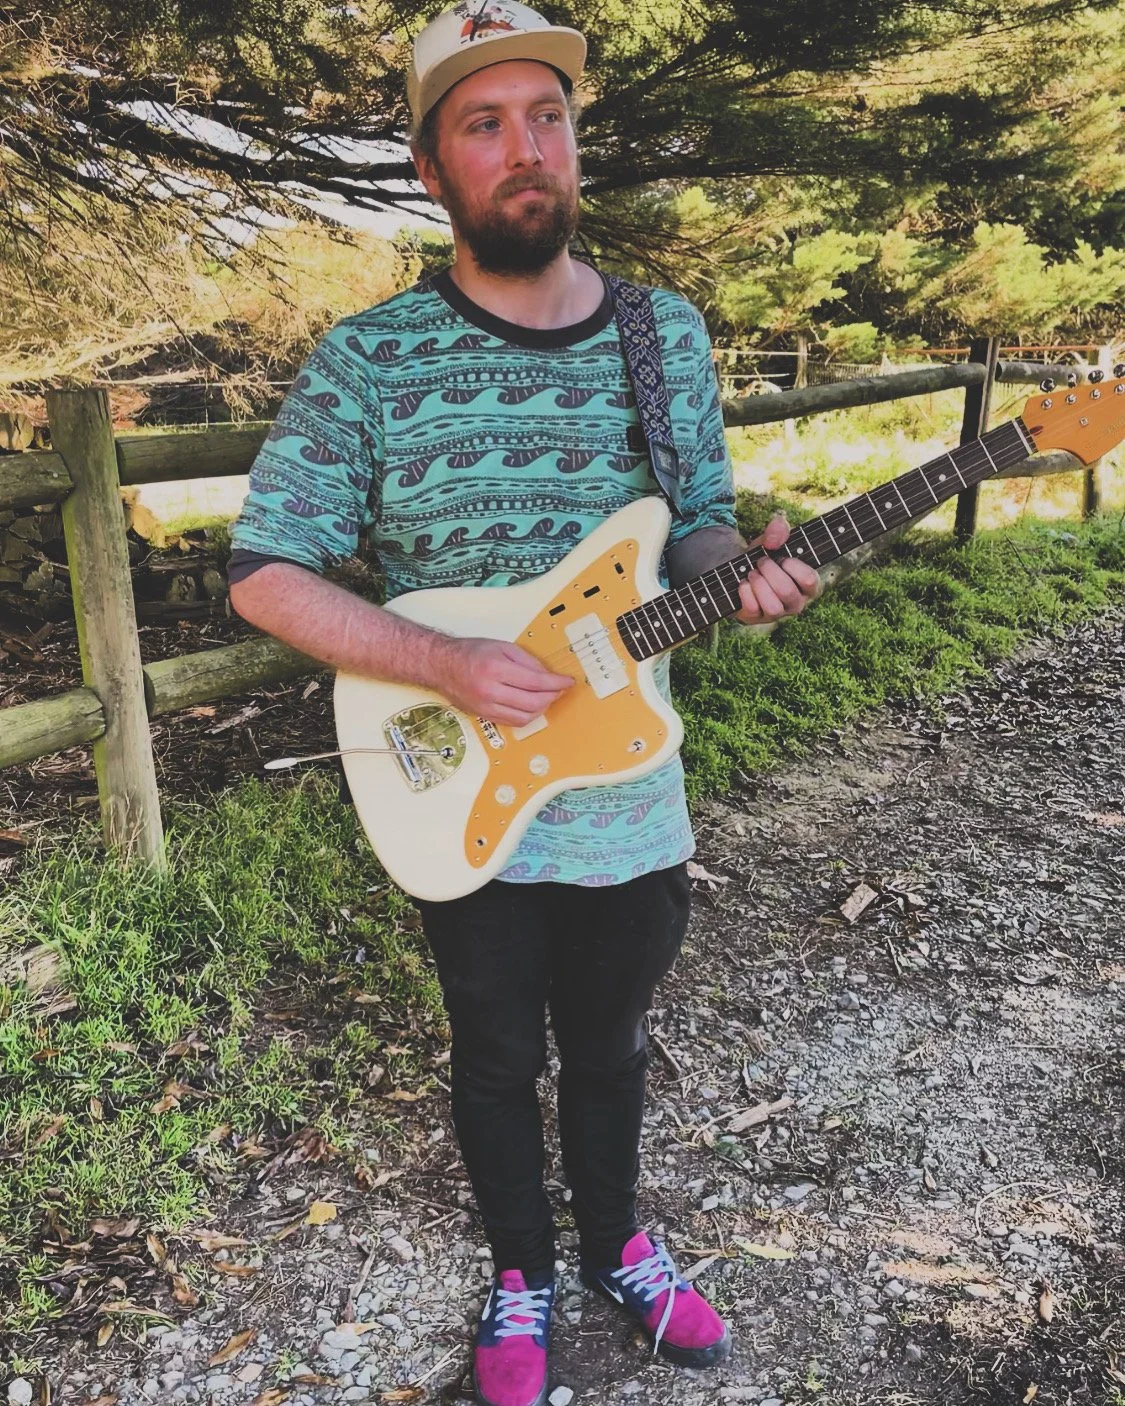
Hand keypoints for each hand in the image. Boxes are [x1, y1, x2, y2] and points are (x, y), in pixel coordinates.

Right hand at [434, 637, 573, 726]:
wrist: (442, 666)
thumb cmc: (469, 653)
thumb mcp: (502, 647)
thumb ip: (527, 661)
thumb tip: (547, 675)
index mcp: (496, 670)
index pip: (536, 682)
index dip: (556, 683)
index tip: (567, 682)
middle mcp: (490, 691)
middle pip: (533, 703)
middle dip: (552, 697)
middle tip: (559, 689)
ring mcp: (486, 707)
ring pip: (525, 718)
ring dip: (541, 709)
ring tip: (546, 698)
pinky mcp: (484, 716)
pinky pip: (513, 722)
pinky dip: (526, 716)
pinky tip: (531, 706)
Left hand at [735, 514, 819, 624]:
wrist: (738, 570)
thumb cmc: (764, 556)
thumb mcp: (771, 539)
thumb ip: (778, 530)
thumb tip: (773, 541)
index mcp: (807, 585)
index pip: (810, 580)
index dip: (794, 567)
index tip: (783, 558)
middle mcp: (795, 602)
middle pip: (787, 592)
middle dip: (770, 572)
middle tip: (761, 562)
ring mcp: (777, 613)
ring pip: (773, 607)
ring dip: (759, 584)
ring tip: (752, 573)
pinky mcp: (757, 618)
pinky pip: (753, 610)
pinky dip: (745, 593)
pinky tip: (744, 584)